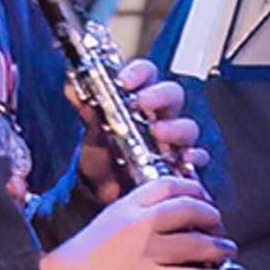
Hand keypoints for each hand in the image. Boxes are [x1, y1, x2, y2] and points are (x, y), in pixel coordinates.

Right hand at [39, 175, 244, 269]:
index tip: (204, 197)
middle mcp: (139, 223)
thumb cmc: (79, 257)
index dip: (194, 189)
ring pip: (195, 243)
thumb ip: (134, 215)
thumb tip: (167, 220)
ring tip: (227, 249)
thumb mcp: (106, 222)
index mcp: (127, 205)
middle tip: (218, 224)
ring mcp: (144, 251)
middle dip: (211, 216)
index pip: (169, 185)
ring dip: (218, 246)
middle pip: (188, 209)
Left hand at [73, 60, 206, 203]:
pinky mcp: (180, 166)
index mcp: (138, 100)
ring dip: (174, 127)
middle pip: (172, 94)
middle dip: (159, 95)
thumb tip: (72, 86)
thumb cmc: (101, 159)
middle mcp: (159, 117)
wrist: (101, 196)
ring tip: (158, 132)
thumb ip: (86, 110)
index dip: (138, 73)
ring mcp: (172, 141)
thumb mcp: (91, 134)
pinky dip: (194, 157)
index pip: (146, 74)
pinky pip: (198, 158)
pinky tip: (184, 159)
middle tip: (143, 102)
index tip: (123, 80)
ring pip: (186, 126)